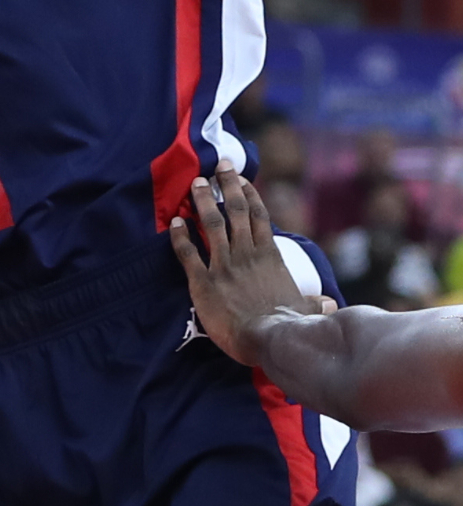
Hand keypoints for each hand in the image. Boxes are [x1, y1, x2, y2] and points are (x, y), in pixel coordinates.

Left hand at [169, 162, 329, 364]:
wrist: (269, 340)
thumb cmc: (289, 327)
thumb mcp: (306, 311)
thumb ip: (314, 304)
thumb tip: (329, 305)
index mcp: (269, 256)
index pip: (259, 216)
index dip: (249, 194)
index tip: (241, 179)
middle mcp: (245, 254)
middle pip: (236, 211)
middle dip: (226, 185)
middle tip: (218, 166)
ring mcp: (224, 265)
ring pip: (212, 223)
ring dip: (202, 201)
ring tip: (195, 183)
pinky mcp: (203, 281)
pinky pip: (188, 252)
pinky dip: (180, 236)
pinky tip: (175, 222)